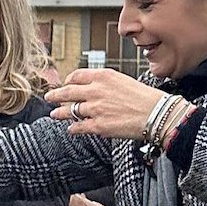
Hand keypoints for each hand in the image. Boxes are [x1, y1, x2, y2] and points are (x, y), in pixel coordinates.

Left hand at [46, 70, 167, 140]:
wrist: (157, 114)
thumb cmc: (145, 97)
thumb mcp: (122, 80)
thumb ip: (104, 82)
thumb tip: (91, 87)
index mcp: (102, 76)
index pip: (76, 76)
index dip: (68, 81)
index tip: (65, 84)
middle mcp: (95, 91)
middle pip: (67, 92)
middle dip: (55, 96)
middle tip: (48, 97)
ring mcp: (95, 109)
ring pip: (69, 111)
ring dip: (60, 113)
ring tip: (54, 114)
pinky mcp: (98, 126)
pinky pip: (78, 127)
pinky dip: (73, 128)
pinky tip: (70, 129)